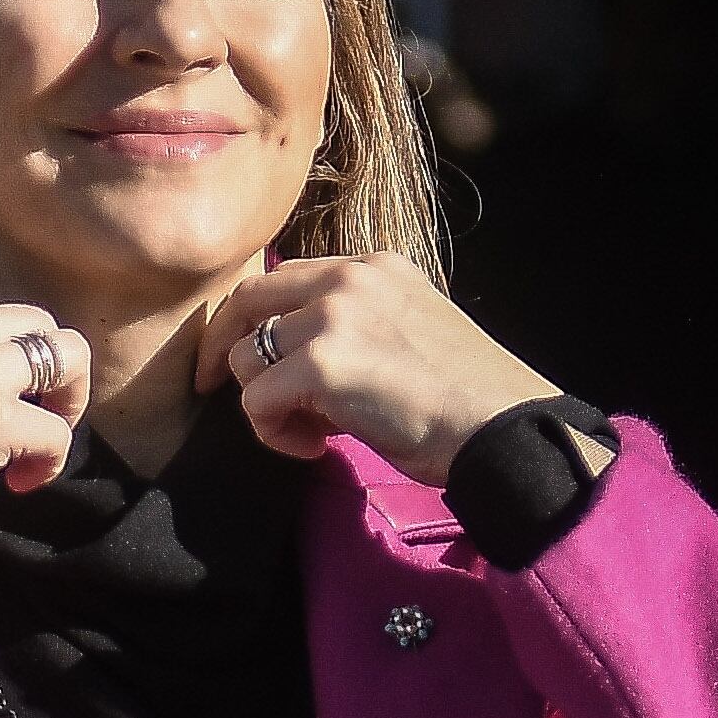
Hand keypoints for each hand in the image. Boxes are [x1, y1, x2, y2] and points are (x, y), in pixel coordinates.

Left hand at [197, 254, 560, 481]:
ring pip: (245, 358)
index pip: (286, 276)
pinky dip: (274, 435)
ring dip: (265, 405)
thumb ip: (357, 328)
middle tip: (214, 388)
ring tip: (314, 434)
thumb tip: (295, 364)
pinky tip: (318, 449)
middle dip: (222, 348)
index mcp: (374, 268)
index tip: (242, 356)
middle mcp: (350, 279)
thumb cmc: (466, 402)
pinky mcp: (322, 363)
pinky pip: (256, 401)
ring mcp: (334, 316)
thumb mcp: (411, 335)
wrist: (503, 428)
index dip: (254, 319)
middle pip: (247, 300)